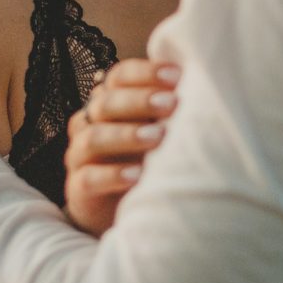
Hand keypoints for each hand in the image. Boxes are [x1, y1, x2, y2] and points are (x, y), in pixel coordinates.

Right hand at [64, 59, 180, 236]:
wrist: (119, 209)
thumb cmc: (145, 159)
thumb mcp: (157, 129)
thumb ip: (169, 107)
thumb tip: (204, 80)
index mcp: (107, 101)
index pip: (118, 77)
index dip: (145, 74)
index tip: (177, 76)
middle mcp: (88, 123)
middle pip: (105, 103)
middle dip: (140, 101)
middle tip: (172, 104)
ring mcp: (80, 155)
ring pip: (94, 138)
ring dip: (127, 135)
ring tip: (159, 137)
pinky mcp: (78, 187)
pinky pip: (89, 178)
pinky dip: (113, 175)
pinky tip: (137, 176)